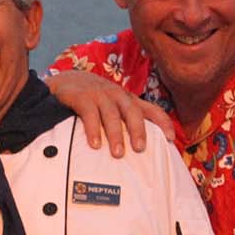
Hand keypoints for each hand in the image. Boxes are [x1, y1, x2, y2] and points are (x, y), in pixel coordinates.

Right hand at [45, 69, 177, 155]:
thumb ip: (124, 121)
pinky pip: (89, 113)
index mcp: (127, 99)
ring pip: (111, 114)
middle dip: (138, 130)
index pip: (151, 109)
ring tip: (117, 153)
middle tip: (140, 149)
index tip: (171, 138)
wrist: (64, 81)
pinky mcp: (81, 96)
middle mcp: (116, 95)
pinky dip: (93, 129)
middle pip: (132, 111)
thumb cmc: (91, 99)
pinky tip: (95, 144)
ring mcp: (99, 94)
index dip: (163, 122)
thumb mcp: (111, 105)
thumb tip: (140, 148)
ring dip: (115, 134)